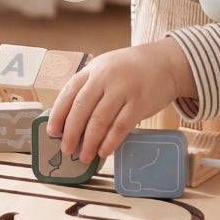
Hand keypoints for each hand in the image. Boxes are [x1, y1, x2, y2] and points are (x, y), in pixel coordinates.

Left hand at [47, 39, 196, 164]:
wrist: (167, 63)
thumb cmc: (133, 68)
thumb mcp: (107, 68)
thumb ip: (90, 86)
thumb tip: (71, 119)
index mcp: (93, 69)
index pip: (69, 92)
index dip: (58, 114)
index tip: (52, 131)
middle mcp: (106, 77)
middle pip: (81, 109)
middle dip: (71, 132)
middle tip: (66, 149)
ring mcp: (123, 89)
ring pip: (100, 120)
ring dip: (89, 142)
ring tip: (84, 156)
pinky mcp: (140, 103)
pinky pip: (121, 126)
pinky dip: (110, 141)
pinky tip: (103, 151)